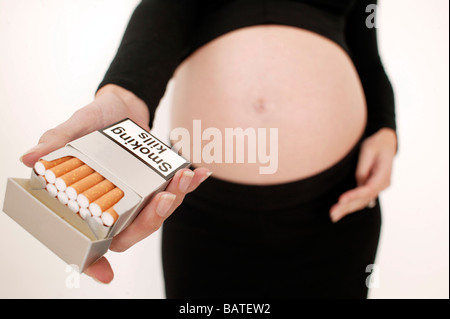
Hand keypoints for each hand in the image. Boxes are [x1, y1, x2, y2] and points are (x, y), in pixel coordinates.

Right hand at [20, 85, 210, 282]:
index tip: (106, 275)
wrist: (120, 103)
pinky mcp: (157, 182)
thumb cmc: (93, 119)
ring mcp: (139, 195)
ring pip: (158, 212)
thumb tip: (29, 157)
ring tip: (184, 178)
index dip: (96, 261)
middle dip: (152, 219)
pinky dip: (190, 183)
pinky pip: (176, 189)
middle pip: (134, 229)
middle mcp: (116, 203)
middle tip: (164, 199)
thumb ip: (58, 140)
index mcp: (90, 200)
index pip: (91, 238)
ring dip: (175, 199)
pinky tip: (201, 173)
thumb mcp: (77, 126)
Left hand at [329, 128, 396, 222]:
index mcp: (383, 175)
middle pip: (364, 199)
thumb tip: (358, 184)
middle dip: (347, 207)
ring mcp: (378, 187)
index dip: (354, 196)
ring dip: (348, 209)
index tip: (340, 200)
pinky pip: (362, 199)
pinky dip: (351, 205)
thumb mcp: (368, 150)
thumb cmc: (376, 144)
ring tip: (333, 216)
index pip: (368, 189)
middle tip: (332, 214)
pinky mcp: (372, 187)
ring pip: (362, 202)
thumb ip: (362, 169)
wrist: (386, 142)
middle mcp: (382, 184)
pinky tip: (341, 211)